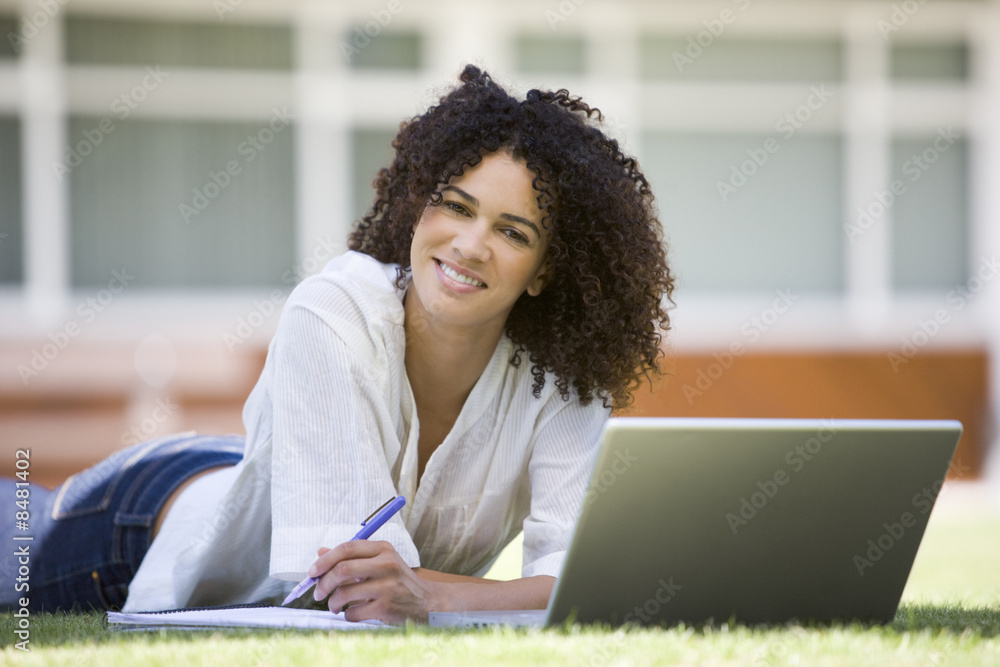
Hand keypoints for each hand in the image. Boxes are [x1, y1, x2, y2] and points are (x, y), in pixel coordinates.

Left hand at [308, 540, 440, 624]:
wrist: (426, 602)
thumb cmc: (397, 581)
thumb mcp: (378, 562)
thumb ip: (351, 557)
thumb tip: (320, 552)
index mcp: (383, 549)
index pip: (347, 548)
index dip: (325, 560)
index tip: (312, 571)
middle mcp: (387, 564)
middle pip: (342, 569)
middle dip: (323, 583)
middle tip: (318, 593)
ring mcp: (388, 586)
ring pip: (344, 593)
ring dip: (333, 602)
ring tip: (334, 605)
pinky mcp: (386, 607)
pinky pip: (353, 612)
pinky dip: (347, 615)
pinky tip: (353, 612)